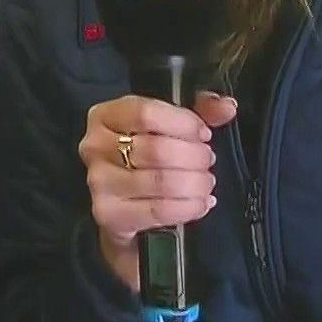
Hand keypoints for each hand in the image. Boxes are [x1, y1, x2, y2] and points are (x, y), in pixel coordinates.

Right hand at [79, 93, 238, 291]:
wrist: (126, 212)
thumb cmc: (147, 162)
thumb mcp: (169, 128)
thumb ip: (200, 111)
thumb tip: (226, 106)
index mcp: (106, 116)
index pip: (146, 113)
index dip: (184, 123)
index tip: (204, 133)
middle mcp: (95, 146)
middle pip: (156, 149)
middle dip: (194, 156)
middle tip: (208, 162)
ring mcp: (99, 182)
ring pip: (161, 180)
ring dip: (195, 183)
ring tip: (206, 183)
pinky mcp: (109, 214)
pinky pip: (159, 210)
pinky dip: (188, 207)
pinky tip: (200, 203)